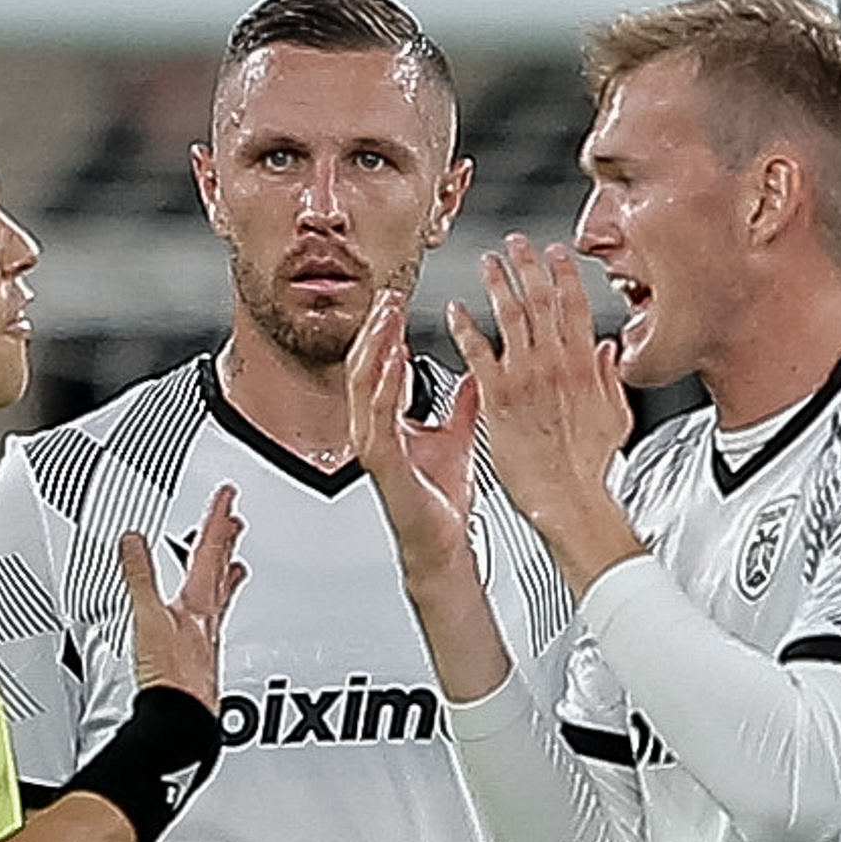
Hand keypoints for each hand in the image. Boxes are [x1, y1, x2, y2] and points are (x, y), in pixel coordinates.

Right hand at [115, 481, 243, 715]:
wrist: (180, 721)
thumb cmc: (173, 678)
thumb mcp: (147, 618)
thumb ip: (139, 577)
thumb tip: (133, 540)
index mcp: (198, 602)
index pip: (210, 551)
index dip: (217, 520)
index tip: (227, 497)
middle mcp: (208, 618)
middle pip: (220, 571)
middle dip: (226, 542)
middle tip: (235, 520)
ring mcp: (207, 639)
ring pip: (220, 596)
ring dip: (225, 572)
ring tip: (234, 559)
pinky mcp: (200, 659)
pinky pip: (211, 620)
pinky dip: (212, 606)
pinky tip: (208, 613)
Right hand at [348, 290, 480, 566]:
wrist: (444, 543)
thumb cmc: (444, 500)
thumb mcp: (458, 437)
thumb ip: (463, 404)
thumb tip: (477, 372)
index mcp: (390, 422)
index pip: (381, 366)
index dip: (387, 333)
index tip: (397, 303)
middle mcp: (375, 429)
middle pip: (365, 367)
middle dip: (376, 330)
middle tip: (387, 298)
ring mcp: (374, 445)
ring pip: (363, 384)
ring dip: (375, 348)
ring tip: (386, 317)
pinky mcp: (382, 462)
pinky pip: (377, 416)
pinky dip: (384, 386)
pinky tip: (392, 361)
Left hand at [447, 235, 639, 582]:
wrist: (569, 496)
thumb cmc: (589, 466)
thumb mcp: (615, 415)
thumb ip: (609, 377)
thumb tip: (607, 351)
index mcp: (584, 366)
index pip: (576, 305)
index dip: (565, 274)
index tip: (556, 253)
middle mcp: (555, 364)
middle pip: (542, 300)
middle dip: (529, 265)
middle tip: (517, 244)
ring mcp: (526, 377)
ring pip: (510, 316)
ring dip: (498, 283)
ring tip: (488, 263)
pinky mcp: (498, 396)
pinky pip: (478, 352)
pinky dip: (465, 327)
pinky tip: (456, 311)